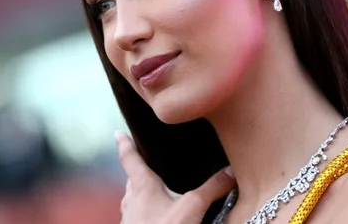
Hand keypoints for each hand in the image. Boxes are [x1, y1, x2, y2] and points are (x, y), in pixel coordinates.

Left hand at [116, 132, 234, 223]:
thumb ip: (212, 188)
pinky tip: (161, 217)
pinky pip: (139, 216)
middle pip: (132, 179)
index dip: (124, 143)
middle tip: (147, 160)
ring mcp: (131, 220)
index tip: (118, 132)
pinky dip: (148, 211)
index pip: (129, 158)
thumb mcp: (192, 208)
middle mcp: (131, 202)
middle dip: (139, 170)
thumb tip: (230, 171)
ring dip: (142, 193)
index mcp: (142, 187)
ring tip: (158, 189)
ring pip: (134, 199)